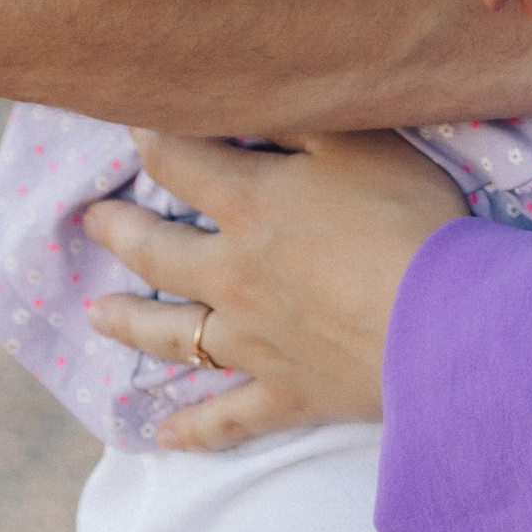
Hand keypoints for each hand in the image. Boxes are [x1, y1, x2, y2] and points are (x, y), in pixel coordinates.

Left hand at [83, 127, 469, 448]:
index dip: (152, 136)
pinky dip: (194, 430)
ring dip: (131, 322)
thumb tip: (249, 95)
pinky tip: (165, 437)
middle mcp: (233, 274)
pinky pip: (227, 418)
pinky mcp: (284, 394)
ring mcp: (252, 341)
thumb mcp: (359, 142)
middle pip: (158, 250)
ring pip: (174, 334)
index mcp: (249, 205)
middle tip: (91, 221)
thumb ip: (299, 118)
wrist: (441, 323)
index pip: (180, 161)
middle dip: (120, 230)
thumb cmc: (406, 217)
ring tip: (96, 315)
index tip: (133, 123)